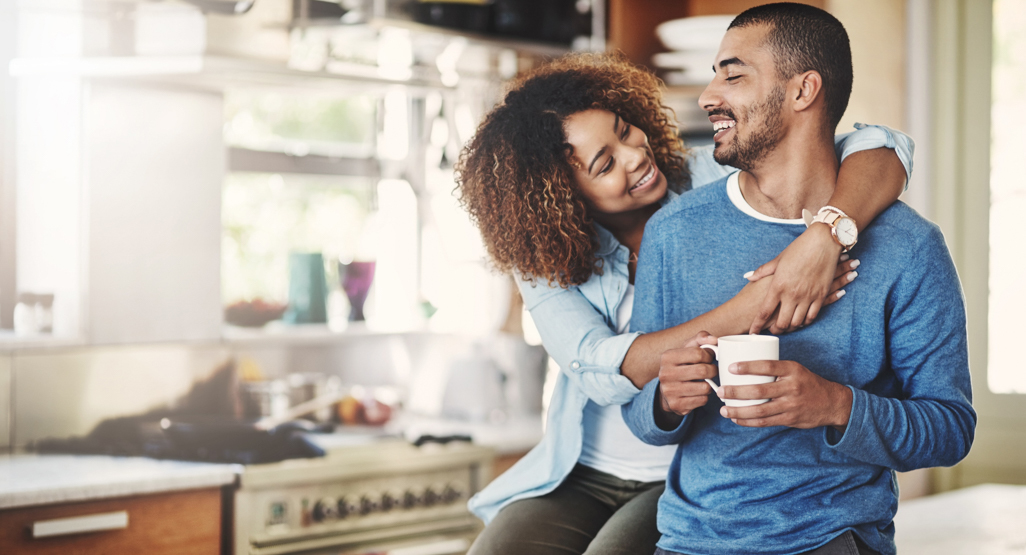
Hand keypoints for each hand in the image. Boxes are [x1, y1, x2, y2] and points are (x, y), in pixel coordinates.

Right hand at [655, 333, 717, 426]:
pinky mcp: (677, 405)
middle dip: (712, 371)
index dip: (709, 356)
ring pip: (705, 388)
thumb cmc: (682, 366)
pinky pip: (702, 400)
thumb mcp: (687, 349)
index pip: (698, 353)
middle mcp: (666, 374)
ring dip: (709, 385)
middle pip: (702, 371)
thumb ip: (701, 339)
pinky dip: (704, 396)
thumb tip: (714, 340)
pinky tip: (698, 393)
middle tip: (712, 371)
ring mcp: (670, 391)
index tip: (708, 358)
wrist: (667, 391)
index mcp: (668, 357)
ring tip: (704, 382)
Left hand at [716, 360, 852, 430]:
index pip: (768, 366)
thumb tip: (742, 361)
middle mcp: (792, 387)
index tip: (730, 368)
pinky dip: (748, 422)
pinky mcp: (789, 419)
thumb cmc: (806, 382)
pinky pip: (765, 422)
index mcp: (792, 370)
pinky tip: (736, 419)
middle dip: (736, 392)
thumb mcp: (794, 368)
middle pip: (760, 391)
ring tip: (724, 410)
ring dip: (739, 411)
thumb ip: (774, 368)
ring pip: (760, 411)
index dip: (748, 366)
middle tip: (720, 391)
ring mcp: (791, 405)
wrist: (831, 402)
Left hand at [746, 224, 858, 333]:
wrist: (823, 242)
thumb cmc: (799, 249)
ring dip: (791, 327)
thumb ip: (762, 271)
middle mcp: (792, 294)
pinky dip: (806, 321)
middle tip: (772, 331)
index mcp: (778, 286)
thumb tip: (748, 277)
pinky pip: (812, 316)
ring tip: (786, 327)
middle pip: (781, 322)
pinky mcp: (821, 295)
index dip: (757, 325)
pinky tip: (801, 320)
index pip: (764, 312)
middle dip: (775, 330)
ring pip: (797, 322)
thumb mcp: (778, 259)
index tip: (753, 332)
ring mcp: (807, 296)